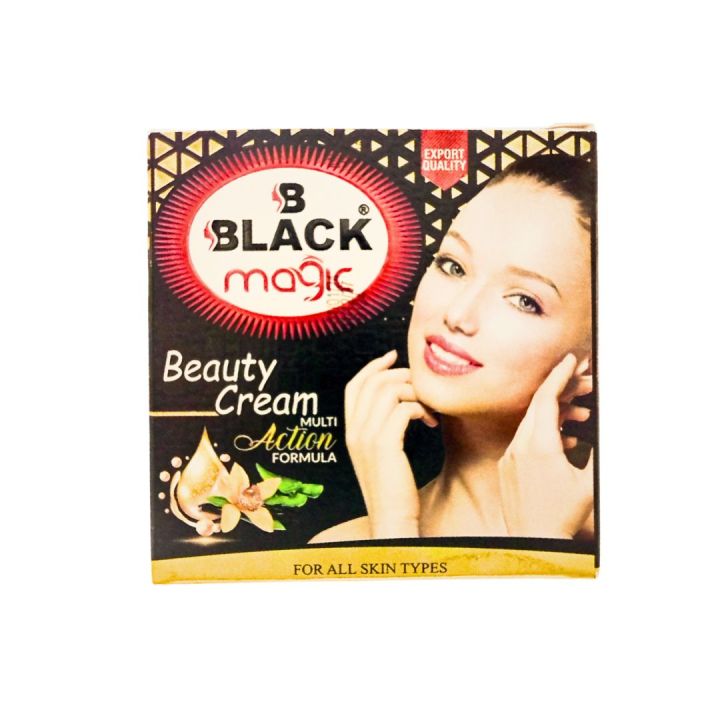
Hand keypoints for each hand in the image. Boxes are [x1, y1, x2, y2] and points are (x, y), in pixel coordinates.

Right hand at [345, 349, 437, 537]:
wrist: (392, 519)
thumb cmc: (393, 489)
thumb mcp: (380, 454)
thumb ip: (381, 428)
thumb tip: (399, 401)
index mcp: (350, 430)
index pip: (354, 385)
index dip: (373, 366)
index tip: (394, 356)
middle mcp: (354, 430)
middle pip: (374, 381)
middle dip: (403, 376)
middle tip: (424, 387)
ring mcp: (367, 436)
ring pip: (391, 390)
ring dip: (416, 393)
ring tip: (430, 410)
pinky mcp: (385, 444)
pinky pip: (404, 408)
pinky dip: (422, 408)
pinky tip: (431, 422)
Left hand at [498, 353, 593, 538]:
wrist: (534, 543)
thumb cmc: (564, 515)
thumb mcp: (591, 483)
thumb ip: (600, 452)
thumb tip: (606, 428)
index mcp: (540, 445)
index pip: (547, 399)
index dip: (559, 376)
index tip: (569, 359)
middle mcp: (519, 447)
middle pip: (537, 406)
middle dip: (560, 389)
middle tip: (580, 378)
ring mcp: (509, 457)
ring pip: (530, 423)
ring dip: (554, 412)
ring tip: (582, 412)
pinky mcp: (506, 467)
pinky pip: (523, 440)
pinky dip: (542, 431)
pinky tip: (564, 436)